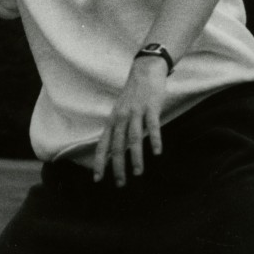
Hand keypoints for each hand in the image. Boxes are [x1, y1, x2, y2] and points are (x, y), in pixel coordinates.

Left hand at [93, 57, 165, 186]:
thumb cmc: (133, 95)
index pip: (103, 144)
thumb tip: (115, 150)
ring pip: (133, 137)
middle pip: (117, 145)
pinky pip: (152, 125)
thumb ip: (118, 129)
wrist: (145, 70)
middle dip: (117, 165)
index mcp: (113, 120)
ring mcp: (136, 111)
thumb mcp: (120, 111)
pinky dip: (154, 139)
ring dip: (135, 156)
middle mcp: (121, 117)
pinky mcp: (151, 106)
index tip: (97, 179)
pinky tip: (157, 152)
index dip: (100, 161)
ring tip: (138, 173)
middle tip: (120, 184)